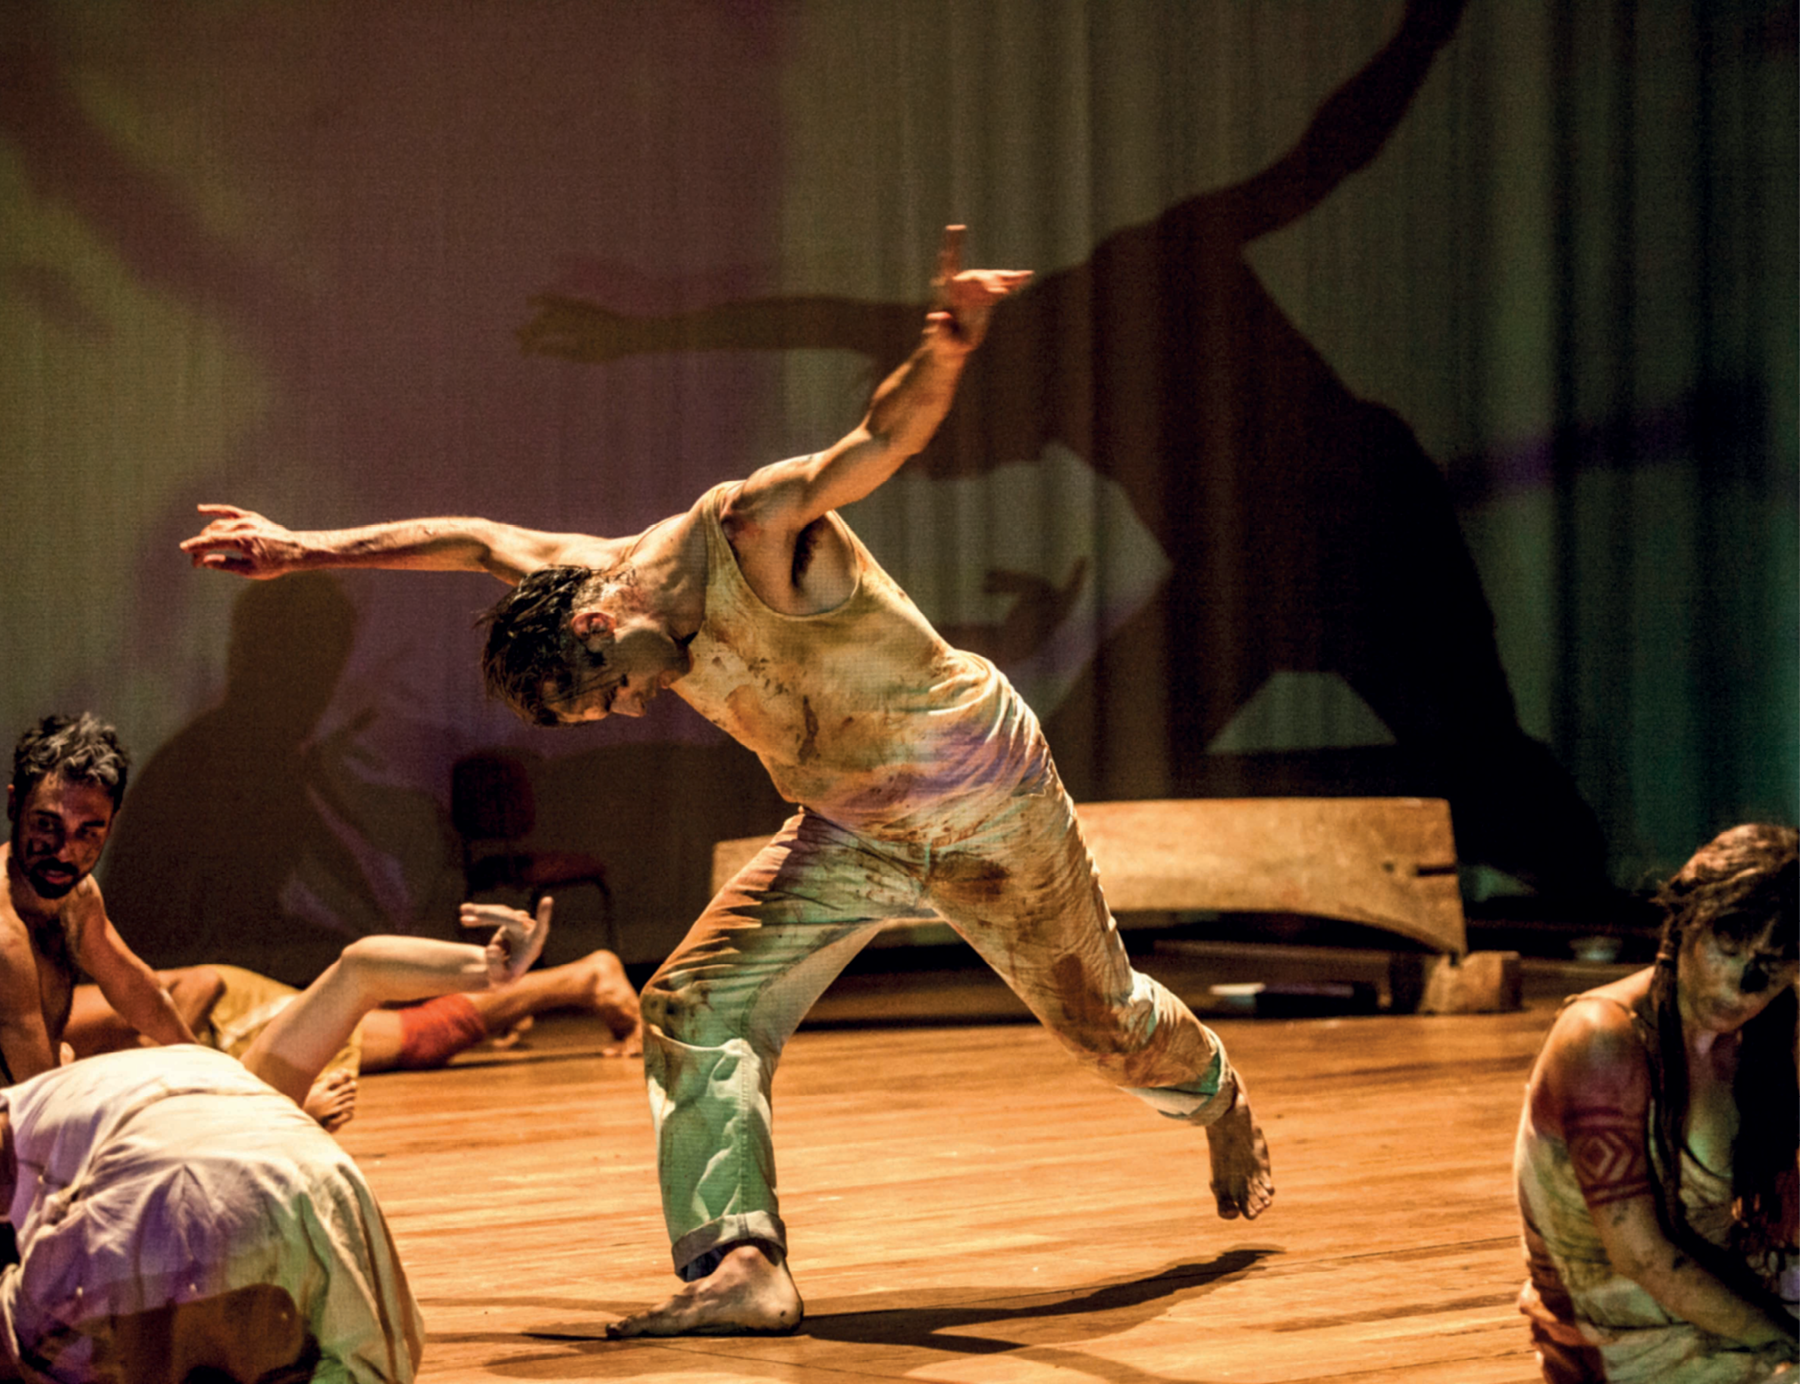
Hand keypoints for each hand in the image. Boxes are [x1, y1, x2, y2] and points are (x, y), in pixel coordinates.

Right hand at [180, 504, 306, 578]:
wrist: (297, 549)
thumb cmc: (276, 564)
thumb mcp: (251, 571)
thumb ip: (226, 565)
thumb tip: (206, 561)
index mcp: (242, 542)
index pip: (211, 542)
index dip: (195, 547)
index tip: (184, 550)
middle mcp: (243, 527)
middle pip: (212, 534)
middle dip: (201, 547)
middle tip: (197, 562)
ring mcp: (247, 520)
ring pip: (218, 524)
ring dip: (207, 536)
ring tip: (201, 549)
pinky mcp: (251, 517)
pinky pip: (229, 511)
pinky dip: (214, 510)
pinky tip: (200, 510)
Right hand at [462, 896, 551, 985]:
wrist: (501, 973)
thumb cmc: (502, 978)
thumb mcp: (497, 979)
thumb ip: (495, 966)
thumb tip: (492, 948)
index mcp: (532, 947)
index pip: (540, 929)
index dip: (544, 915)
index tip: (548, 899)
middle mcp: (529, 933)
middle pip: (510, 918)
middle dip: (489, 915)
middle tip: (465, 911)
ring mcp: (521, 925)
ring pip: (501, 913)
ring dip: (482, 913)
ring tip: (463, 914)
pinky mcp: (511, 922)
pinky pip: (495, 915)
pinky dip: (481, 916)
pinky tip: (465, 921)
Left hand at [925, 225, 1031, 356]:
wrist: (951, 345)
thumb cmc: (943, 343)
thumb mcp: (940, 339)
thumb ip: (939, 329)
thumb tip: (937, 317)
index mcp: (946, 291)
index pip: (948, 262)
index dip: (952, 245)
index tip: (955, 227)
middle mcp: (961, 285)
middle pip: (977, 277)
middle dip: (990, 283)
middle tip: (1001, 295)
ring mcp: (975, 289)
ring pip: (992, 278)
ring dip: (1007, 278)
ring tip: (1024, 277)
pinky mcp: (986, 296)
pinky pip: (1001, 285)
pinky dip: (1013, 281)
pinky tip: (1027, 276)